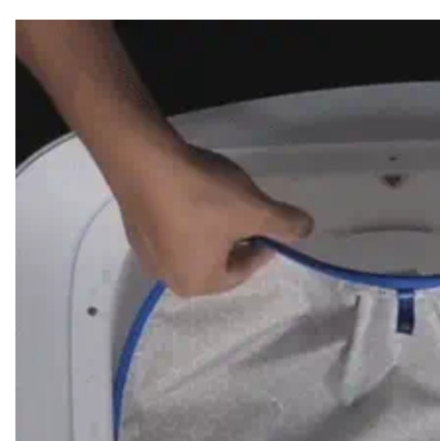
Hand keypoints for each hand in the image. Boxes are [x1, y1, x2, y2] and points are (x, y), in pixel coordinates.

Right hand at [118, 145, 312, 296]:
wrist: (140, 156)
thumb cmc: (202, 196)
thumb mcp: (255, 210)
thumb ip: (285, 224)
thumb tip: (306, 230)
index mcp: (198, 284)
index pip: (244, 270)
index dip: (264, 245)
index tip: (272, 224)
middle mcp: (167, 277)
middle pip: (218, 259)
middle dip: (237, 237)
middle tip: (248, 211)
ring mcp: (145, 253)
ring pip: (195, 242)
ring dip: (213, 225)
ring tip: (222, 199)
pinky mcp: (133, 225)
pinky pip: (173, 226)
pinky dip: (188, 213)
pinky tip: (193, 192)